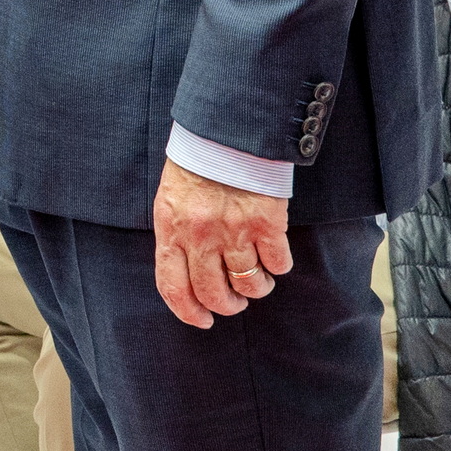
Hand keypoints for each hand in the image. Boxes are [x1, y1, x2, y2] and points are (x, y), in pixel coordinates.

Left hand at [151, 158, 291, 328]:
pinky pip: (278, 264)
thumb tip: (185, 273)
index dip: (188, 313)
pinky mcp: (267, 223)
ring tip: (258, 278)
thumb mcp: (171, 200)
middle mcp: (200, 236)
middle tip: (235, 302)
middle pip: (214, 294)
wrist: (227, 131)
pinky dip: (279, 266)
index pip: (173, 287)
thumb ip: (176, 236)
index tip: (202, 320)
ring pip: (249, 285)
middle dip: (227, 305)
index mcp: (171, 230)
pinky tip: (275, 255)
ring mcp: (234, 232)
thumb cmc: (197, 165)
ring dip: (256, 288)